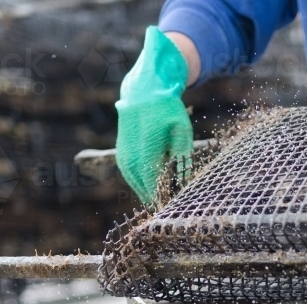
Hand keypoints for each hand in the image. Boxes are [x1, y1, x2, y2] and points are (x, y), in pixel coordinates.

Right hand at [115, 27, 194, 202]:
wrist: (142, 93)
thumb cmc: (166, 111)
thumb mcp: (182, 131)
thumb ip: (183, 158)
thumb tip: (185, 183)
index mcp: (146, 154)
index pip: (155, 189)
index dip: (167, 201)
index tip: (179, 206)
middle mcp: (130, 160)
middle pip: (146, 192)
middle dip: (162, 199)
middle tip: (178, 203)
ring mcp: (124, 160)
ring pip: (139, 188)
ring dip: (153, 193)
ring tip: (170, 194)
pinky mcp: (122, 158)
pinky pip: (134, 180)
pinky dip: (145, 185)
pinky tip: (159, 185)